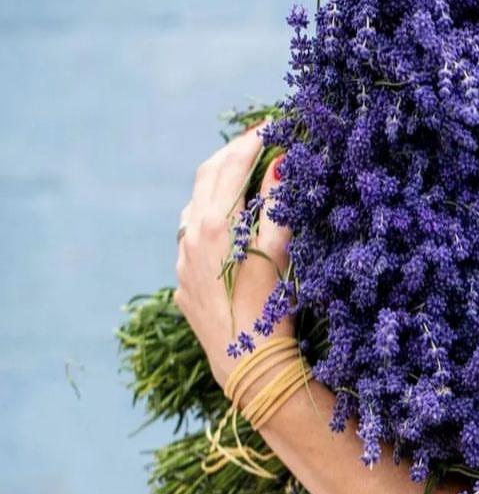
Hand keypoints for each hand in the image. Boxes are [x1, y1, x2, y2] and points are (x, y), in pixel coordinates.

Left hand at [173, 122, 293, 389]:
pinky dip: (210, 217)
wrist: (249, 368)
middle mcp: (190, 238)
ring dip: (219, 184)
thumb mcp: (280, 253)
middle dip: (233, 152)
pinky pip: (192, 238)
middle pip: (207, 177)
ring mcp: (182, 262)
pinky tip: (228, 223)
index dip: (252, 140)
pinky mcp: (183, 284)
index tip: (273, 124)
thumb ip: (277, 206)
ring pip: (195, 206)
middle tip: (259, 138)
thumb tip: (280, 163)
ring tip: (245, 173)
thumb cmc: (271, 311)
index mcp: (214, 225)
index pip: (231, 165)